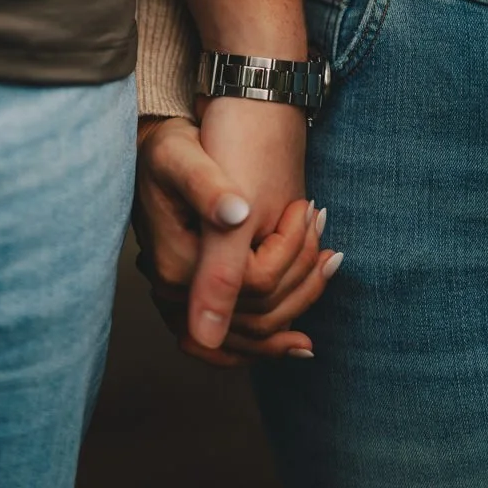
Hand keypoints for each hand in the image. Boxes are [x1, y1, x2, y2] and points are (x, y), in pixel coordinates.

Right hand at [135, 112, 337, 366]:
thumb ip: (208, 192)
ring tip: (327, 265)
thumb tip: (237, 216)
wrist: (157, 153)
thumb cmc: (170, 150)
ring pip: (253, 332)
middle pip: (259, 316)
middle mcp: (175, 294)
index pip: (256, 284)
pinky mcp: (194, 300)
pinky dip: (270, 335)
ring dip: (297, 303)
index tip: (306, 210)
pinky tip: (298, 324)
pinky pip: (237, 337)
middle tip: (330, 244)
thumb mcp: (184, 158)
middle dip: (303, 281)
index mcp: (177, 265)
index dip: (290, 253)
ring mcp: (183, 303)